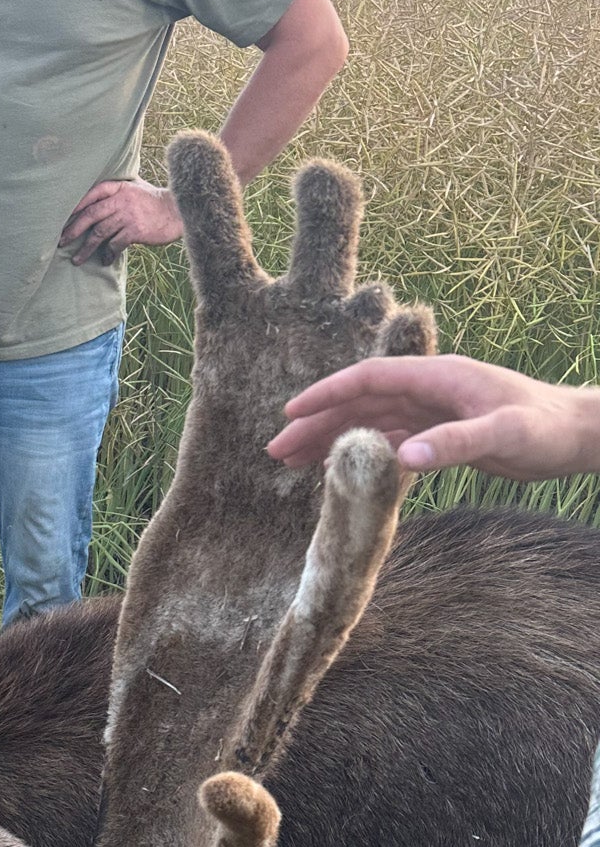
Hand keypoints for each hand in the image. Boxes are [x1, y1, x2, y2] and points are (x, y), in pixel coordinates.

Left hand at [60, 179, 182, 265]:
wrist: (178, 211)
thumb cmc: (153, 201)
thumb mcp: (135, 187)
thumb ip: (117, 189)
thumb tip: (94, 197)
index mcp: (119, 187)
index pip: (91, 194)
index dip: (75, 207)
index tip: (61, 219)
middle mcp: (121, 199)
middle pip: (90, 215)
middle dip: (74, 229)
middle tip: (62, 241)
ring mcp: (128, 215)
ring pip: (99, 233)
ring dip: (86, 248)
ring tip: (76, 259)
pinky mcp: (135, 231)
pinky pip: (114, 245)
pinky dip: (107, 254)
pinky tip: (104, 261)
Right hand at [267, 354, 599, 481]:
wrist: (577, 435)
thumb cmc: (547, 428)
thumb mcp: (504, 434)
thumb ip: (454, 444)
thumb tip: (402, 458)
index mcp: (439, 376)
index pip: (370, 379)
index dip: (328, 394)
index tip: (290, 413)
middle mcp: (430, 389)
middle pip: (360, 402)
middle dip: (317, 423)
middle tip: (277, 451)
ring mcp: (433, 411)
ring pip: (369, 422)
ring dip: (332, 439)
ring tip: (293, 462)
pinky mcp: (440, 433)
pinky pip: (389, 440)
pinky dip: (360, 453)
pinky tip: (339, 469)